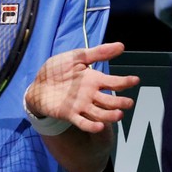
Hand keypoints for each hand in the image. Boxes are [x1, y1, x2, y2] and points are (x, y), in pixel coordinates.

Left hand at [25, 42, 139, 132]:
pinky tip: (99, 126)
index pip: (114, 82)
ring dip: (110, 115)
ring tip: (119, 114)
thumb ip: (98, 52)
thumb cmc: (57, 69)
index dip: (125, 82)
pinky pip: (82, 122)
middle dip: (120, 102)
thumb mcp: (77, 56)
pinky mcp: (69, 114)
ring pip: (100, 113)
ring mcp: (81, 105)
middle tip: (129, 103)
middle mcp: (90, 94)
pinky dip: (91, 125)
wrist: (37, 82)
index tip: (135, 80)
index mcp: (94, 79)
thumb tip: (121, 46)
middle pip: (110, 101)